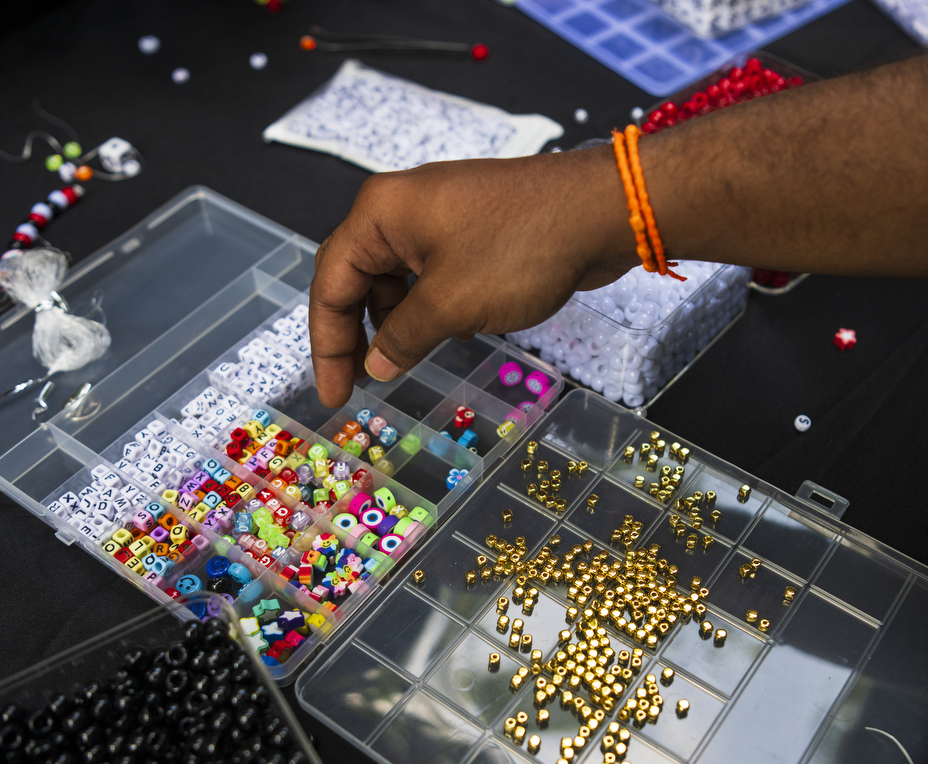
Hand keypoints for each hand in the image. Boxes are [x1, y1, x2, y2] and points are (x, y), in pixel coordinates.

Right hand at [307, 148, 636, 406]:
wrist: (599, 211)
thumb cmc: (520, 250)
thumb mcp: (451, 305)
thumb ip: (403, 338)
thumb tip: (377, 365)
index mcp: (380, 213)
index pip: (330, 283)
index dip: (327, 344)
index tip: (335, 394)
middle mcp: (400, 206)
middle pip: (356, 276)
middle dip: (355, 333)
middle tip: (359, 384)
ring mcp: (438, 213)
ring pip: (395, 276)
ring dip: (395, 321)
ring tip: (405, 359)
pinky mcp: (471, 226)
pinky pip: (430, 271)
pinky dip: (428, 305)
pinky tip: (447, 333)